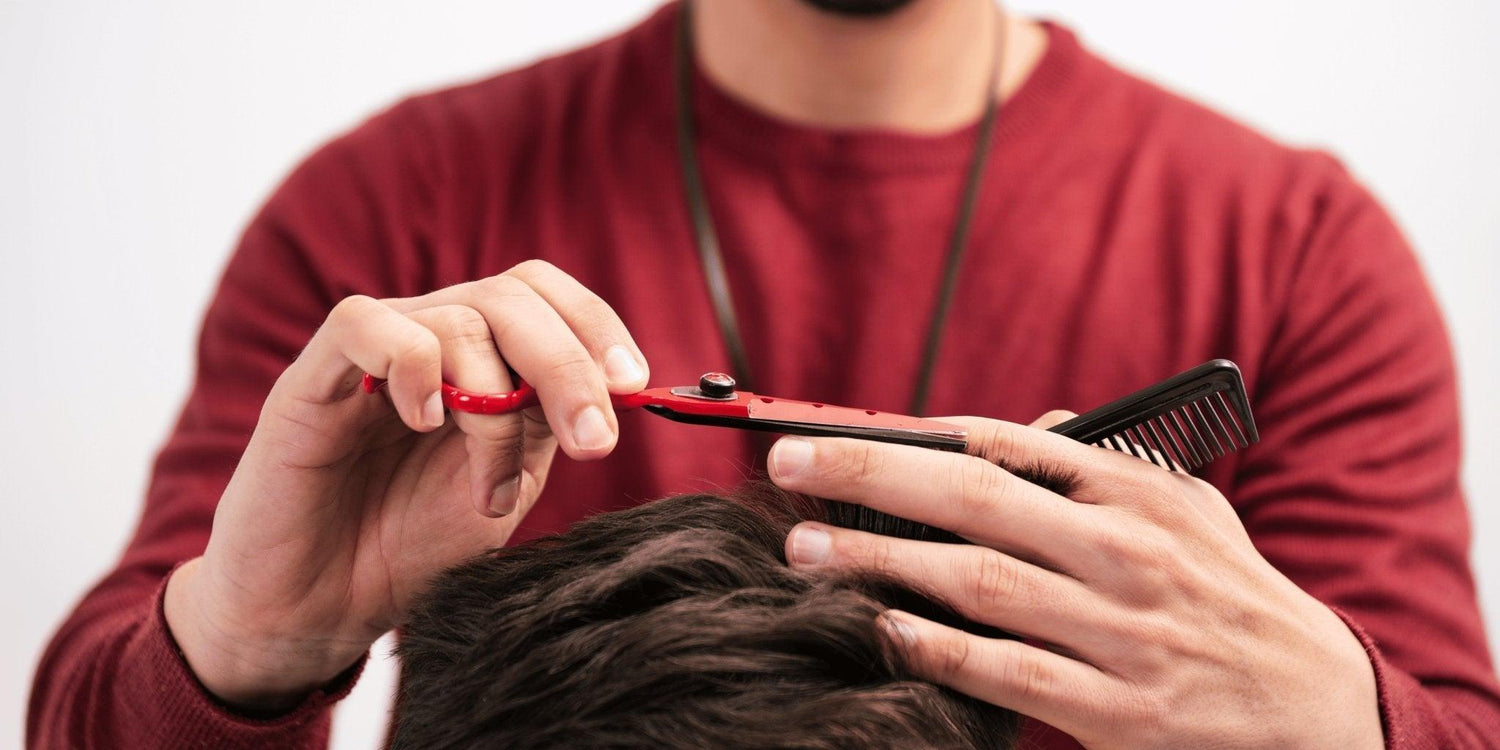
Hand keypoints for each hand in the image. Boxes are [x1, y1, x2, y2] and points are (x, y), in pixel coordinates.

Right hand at [164, 260, 648, 709]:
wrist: (317, 610)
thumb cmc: (407, 546)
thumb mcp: (505, 483)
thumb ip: (545, 425)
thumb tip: (610, 384)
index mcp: (480, 358)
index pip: (543, 294)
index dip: (594, 326)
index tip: (632, 385)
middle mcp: (429, 341)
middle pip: (510, 297)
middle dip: (568, 365)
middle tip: (593, 441)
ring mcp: (370, 356)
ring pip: (456, 318)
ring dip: (494, 408)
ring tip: (488, 487)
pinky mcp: (310, 379)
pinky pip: (365, 325)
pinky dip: (412, 366)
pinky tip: (426, 423)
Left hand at [768, 413, 1382, 748]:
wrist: (1314, 705)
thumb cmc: (1229, 593)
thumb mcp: (1190, 509)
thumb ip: (1107, 464)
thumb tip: (1022, 426)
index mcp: (1138, 495)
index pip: (1008, 445)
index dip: (910, 436)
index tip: (834, 432)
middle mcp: (1126, 554)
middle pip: (975, 499)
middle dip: (871, 476)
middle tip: (790, 466)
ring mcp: (1119, 633)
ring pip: (977, 583)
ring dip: (880, 561)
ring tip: (807, 548)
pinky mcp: (1115, 709)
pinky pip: (1005, 672)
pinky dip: (936, 649)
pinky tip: (881, 628)